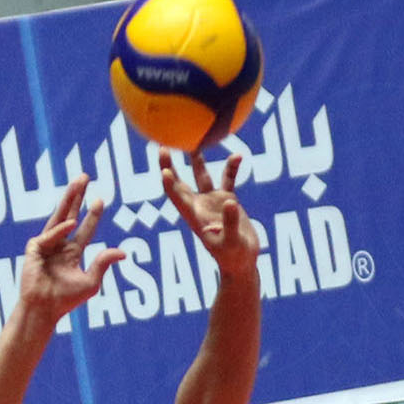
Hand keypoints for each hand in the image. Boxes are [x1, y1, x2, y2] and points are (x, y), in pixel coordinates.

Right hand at [17, 175, 125, 317]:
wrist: (44, 309)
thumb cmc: (66, 300)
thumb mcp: (90, 282)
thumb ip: (103, 264)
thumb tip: (123, 252)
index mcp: (72, 254)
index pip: (85, 229)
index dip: (93, 215)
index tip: (101, 200)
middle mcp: (60, 246)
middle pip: (70, 214)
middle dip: (78, 196)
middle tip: (85, 177)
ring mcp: (46, 245)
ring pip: (59, 216)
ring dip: (69, 198)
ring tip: (78, 182)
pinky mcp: (34, 248)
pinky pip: (50, 234)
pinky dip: (61, 230)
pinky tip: (71, 224)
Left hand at [161, 152, 257, 277]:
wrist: (242, 262)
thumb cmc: (234, 257)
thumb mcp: (232, 242)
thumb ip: (229, 223)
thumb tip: (229, 203)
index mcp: (195, 217)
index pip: (177, 197)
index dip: (170, 184)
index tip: (164, 170)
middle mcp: (199, 206)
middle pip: (180, 182)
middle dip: (169, 165)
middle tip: (162, 146)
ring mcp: (212, 202)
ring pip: (201, 176)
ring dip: (197, 159)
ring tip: (195, 140)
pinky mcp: (226, 200)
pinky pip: (227, 179)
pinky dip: (231, 168)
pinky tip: (238, 156)